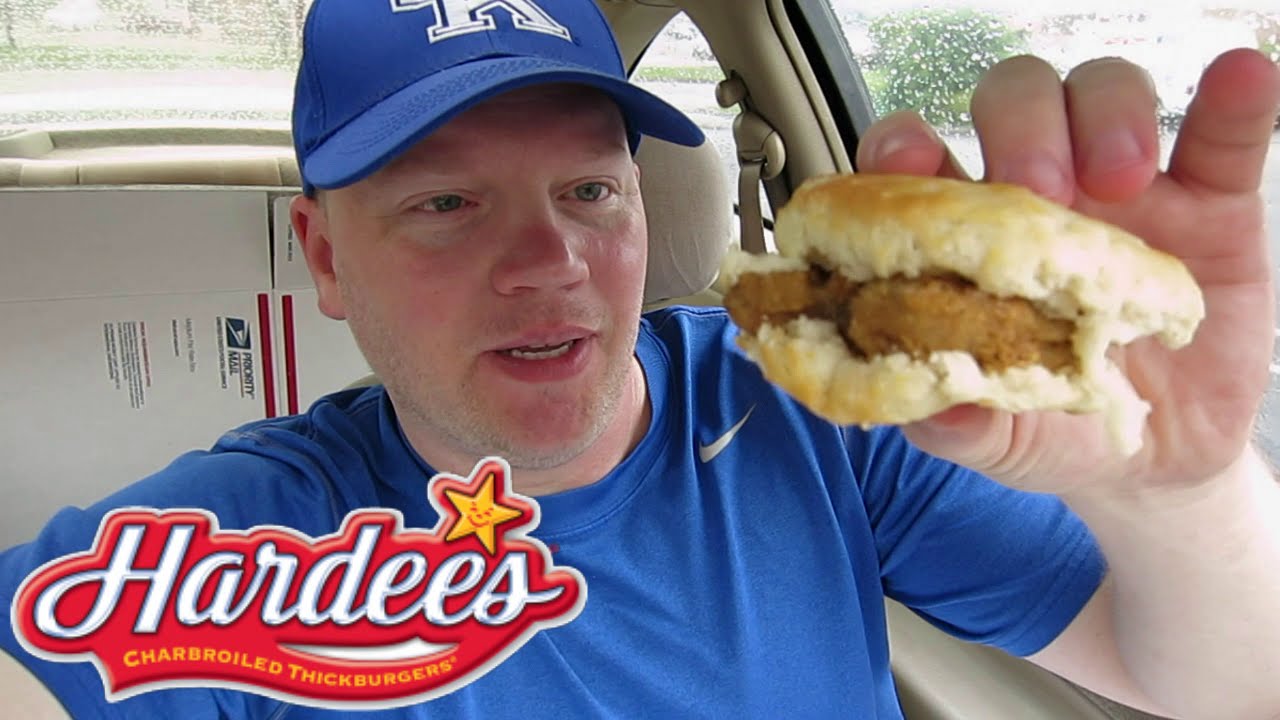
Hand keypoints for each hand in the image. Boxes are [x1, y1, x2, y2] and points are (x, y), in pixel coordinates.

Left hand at [854, 50, 1279, 496]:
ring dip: (1107, 113)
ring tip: (1122, 180)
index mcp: (966, 234)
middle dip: (1021, 127)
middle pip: (1014, 104)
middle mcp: (1035, 192)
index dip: (905, 144)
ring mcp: (1122, 189)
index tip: (908, 163)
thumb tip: (928, 407)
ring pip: (1102, 94)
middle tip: (1040, 187)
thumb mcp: (998, 442)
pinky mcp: (1210, 200)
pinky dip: (1234, 98)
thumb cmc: (1048, 431)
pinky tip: (1240, 78)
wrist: (1154, 464)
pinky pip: (1223, 130)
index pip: (918, 156)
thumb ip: (957, 425)